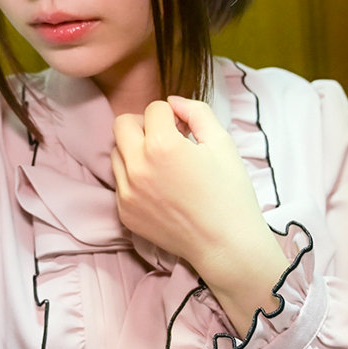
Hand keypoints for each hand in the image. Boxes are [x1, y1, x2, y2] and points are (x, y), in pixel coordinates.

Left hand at [111, 97, 288, 334]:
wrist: (226, 245)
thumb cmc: (230, 192)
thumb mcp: (222, 142)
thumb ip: (196, 112)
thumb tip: (172, 102)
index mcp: (161, 145)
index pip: (154, 109)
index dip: (174, 115)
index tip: (186, 130)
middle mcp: (137, 166)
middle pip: (122, 124)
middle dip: (144, 124)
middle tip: (166, 139)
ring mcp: (126, 192)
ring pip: (117, 152)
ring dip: (136, 149)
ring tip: (163, 164)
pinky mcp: (124, 212)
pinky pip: (120, 181)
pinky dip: (134, 177)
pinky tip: (160, 188)